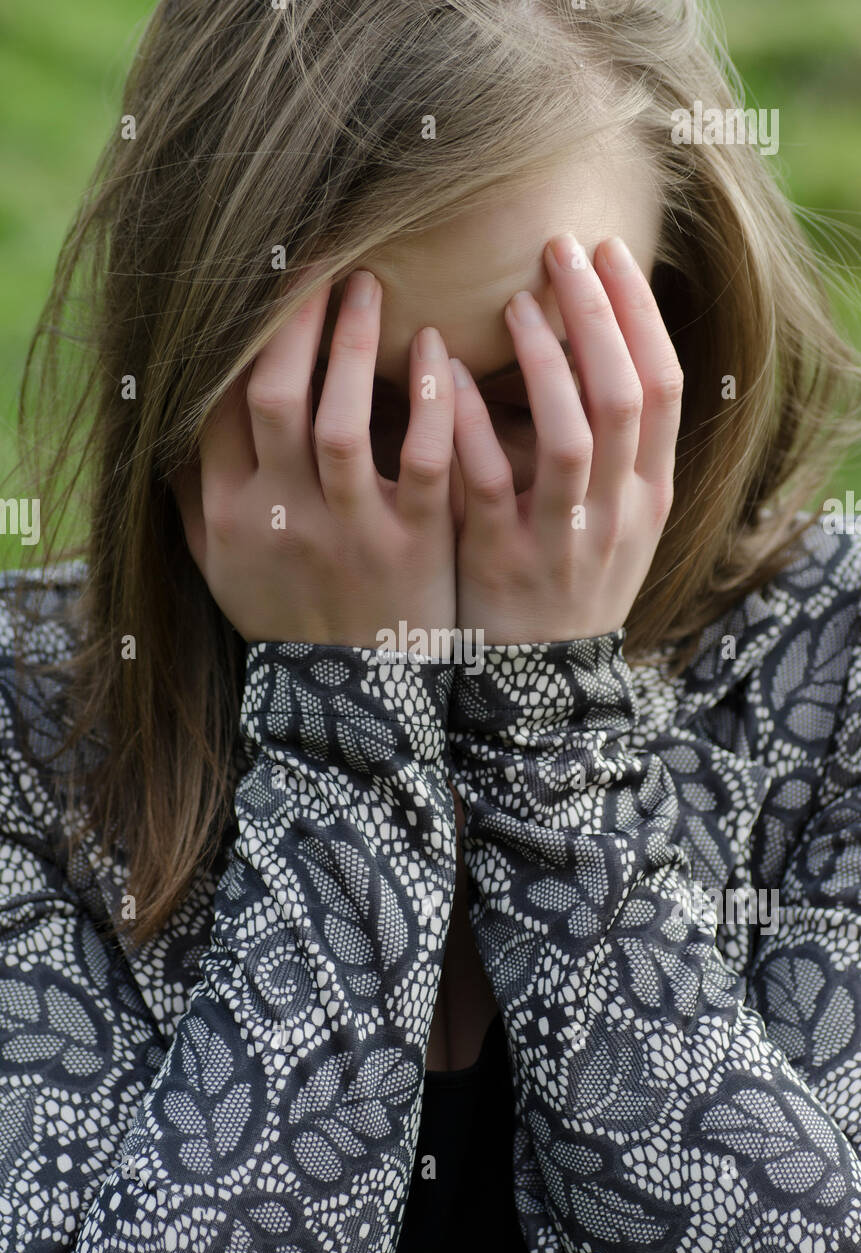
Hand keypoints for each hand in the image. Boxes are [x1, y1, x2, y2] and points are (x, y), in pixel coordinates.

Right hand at [172, 270, 456, 645]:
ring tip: (369, 286)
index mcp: (234, 513)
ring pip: (342, 420)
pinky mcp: (414, 543)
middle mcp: (284, 516)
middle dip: (292, 322)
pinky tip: (437, 351)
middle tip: (320, 262)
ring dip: (353, 344)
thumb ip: (197, 498)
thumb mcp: (225, 568)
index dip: (237, 338)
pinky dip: (432, 399)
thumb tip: (171, 426)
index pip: (220, 406)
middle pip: (274, 398)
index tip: (261, 285)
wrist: (355, 701)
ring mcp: (350, 530)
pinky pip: (423, 458)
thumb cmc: (290, 617)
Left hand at [450, 234, 682, 643]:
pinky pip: (490, 480)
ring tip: (517, 302)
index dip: (638, 314)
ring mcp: (562, 538)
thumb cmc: (565, 581)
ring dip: (546, 362)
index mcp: (647, 494)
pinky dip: (470, 421)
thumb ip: (610, 449)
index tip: (609, 252)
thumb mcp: (612, 522)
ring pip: (572, 436)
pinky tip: (446, 370)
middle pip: (624, 397)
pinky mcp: (501, 559)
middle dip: (598, 315)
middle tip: (562, 249)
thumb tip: (588, 343)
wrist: (536, 682)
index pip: (663, 388)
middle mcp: (616, 513)